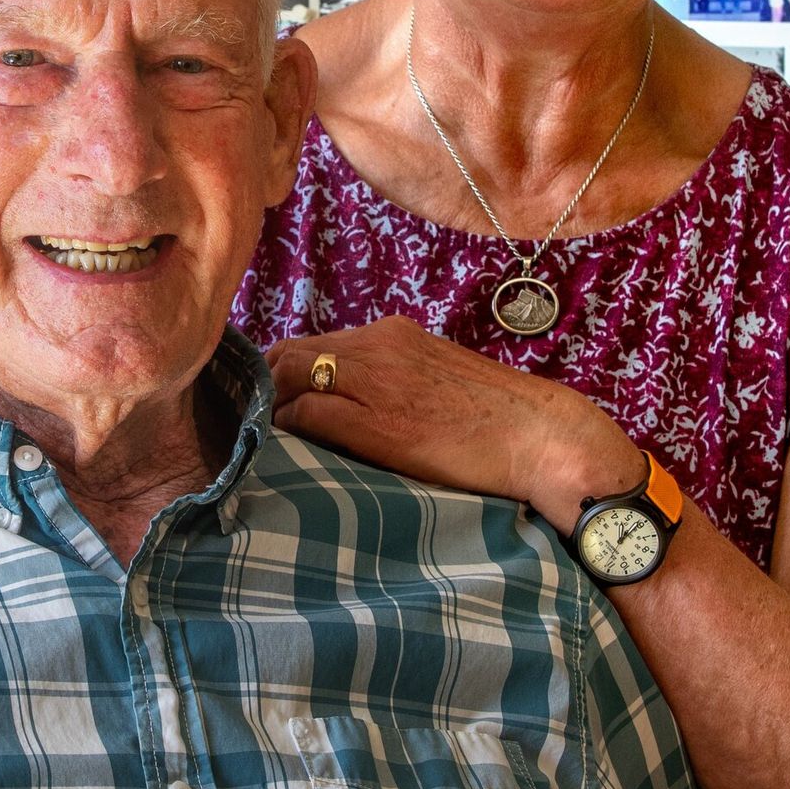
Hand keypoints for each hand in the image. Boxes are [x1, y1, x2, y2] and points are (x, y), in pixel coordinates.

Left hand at [265, 316, 645, 536]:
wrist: (544, 438)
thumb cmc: (496, 423)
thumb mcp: (436, 381)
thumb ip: (392, 382)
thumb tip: (346, 405)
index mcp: (393, 335)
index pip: (310, 343)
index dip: (279, 373)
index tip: (263, 401)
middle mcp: (378, 345)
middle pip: (289, 354)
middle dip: (262, 386)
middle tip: (245, 423)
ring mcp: (376, 380)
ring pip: (290, 378)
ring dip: (267, 407)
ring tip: (254, 442)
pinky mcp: (377, 421)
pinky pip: (308, 415)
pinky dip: (286, 431)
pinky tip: (279, 453)